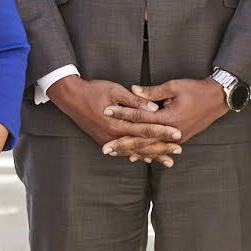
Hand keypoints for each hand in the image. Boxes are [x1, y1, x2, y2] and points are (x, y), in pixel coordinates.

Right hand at [48, 76, 181, 159]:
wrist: (71, 98)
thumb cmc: (93, 90)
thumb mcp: (115, 90)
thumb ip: (135, 101)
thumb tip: (153, 109)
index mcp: (117, 123)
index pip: (146, 129)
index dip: (163, 132)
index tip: (178, 133)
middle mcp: (113, 136)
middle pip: (142, 145)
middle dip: (162, 148)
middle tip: (179, 150)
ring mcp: (108, 140)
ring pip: (134, 151)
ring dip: (152, 155)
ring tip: (168, 160)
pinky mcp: (104, 140)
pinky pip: (124, 151)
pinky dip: (137, 155)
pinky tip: (147, 158)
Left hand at [101, 78, 227, 161]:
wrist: (217, 99)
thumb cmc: (196, 90)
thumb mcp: (173, 86)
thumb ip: (152, 92)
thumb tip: (133, 90)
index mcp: (169, 118)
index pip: (140, 118)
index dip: (122, 114)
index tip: (106, 111)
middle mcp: (172, 132)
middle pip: (142, 139)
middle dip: (122, 143)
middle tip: (104, 147)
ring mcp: (176, 138)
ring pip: (150, 148)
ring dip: (131, 150)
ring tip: (114, 154)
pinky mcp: (179, 139)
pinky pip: (159, 148)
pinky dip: (146, 153)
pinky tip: (134, 157)